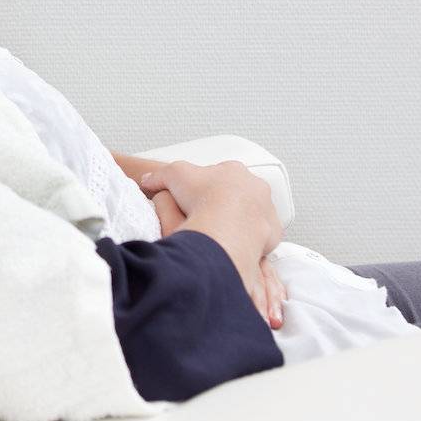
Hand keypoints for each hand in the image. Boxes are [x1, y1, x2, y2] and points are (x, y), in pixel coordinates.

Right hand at [138, 160, 284, 324]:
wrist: (226, 223)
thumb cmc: (203, 197)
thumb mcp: (173, 175)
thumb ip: (160, 175)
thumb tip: (147, 181)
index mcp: (236, 171)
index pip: (221, 178)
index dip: (204, 189)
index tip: (194, 201)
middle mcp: (257, 188)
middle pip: (239, 197)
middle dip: (225, 206)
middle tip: (207, 219)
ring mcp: (267, 212)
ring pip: (251, 218)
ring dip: (239, 225)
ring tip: (219, 237)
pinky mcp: (272, 234)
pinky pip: (260, 239)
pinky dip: (249, 244)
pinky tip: (233, 249)